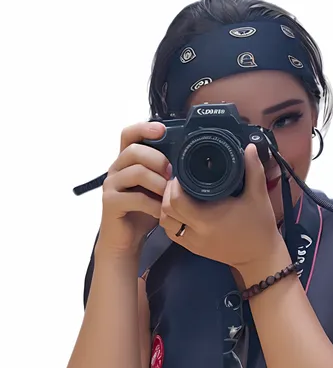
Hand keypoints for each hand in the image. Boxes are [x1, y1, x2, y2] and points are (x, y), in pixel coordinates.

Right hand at [98, 122, 170, 255]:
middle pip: (134, 151)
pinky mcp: (110, 202)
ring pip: (136, 172)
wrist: (125, 240)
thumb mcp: (157, 188)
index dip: (144, 128)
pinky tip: (162, 212)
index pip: (129, 134)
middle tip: (172, 175)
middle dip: (158, 160)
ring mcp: (111, 185)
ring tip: (168, 196)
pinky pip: (135, 197)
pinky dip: (153, 205)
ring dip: (158, 183)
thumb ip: (164, 173)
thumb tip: (188, 160)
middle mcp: (116, 169)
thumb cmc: (143, 212)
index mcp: (126, 161)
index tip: (163, 130)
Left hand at [159, 144, 284, 269]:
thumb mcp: (258, 196)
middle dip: (168, 192)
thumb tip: (249, 147)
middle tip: (178, 180)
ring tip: (178, 193)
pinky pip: (171, 232)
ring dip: (167, 206)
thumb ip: (253, 170)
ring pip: (164, 222)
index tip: (182, 173)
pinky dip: (171, 219)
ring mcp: (192, 243)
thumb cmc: (260, 227)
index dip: (174, 184)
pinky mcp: (192, 249)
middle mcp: (195, 233)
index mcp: (207, 219)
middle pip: (165, 210)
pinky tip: (181, 208)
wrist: (260, 258)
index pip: (176, 200)